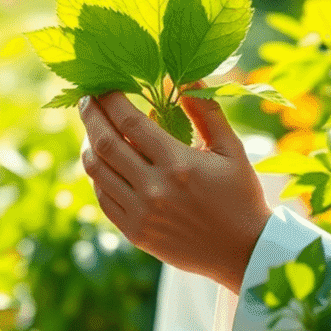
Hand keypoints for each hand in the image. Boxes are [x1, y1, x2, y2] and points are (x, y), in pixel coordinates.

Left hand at [79, 90, 271, 294]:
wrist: (243, 252)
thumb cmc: (240, 194)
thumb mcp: (231, 148)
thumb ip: (206, 111)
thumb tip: (184, 77)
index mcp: (178, 163)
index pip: (130, 122)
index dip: (110, 99)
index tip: (103, 85)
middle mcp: (155, 189)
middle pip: (105, 143)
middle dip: (90, 115)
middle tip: (86, 99)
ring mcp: (141, 213)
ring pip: (97, 171)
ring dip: (88, 144)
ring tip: (92, 128)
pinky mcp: (135, 233)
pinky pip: (102, 198)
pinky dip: (96, 175)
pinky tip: (102, 161)